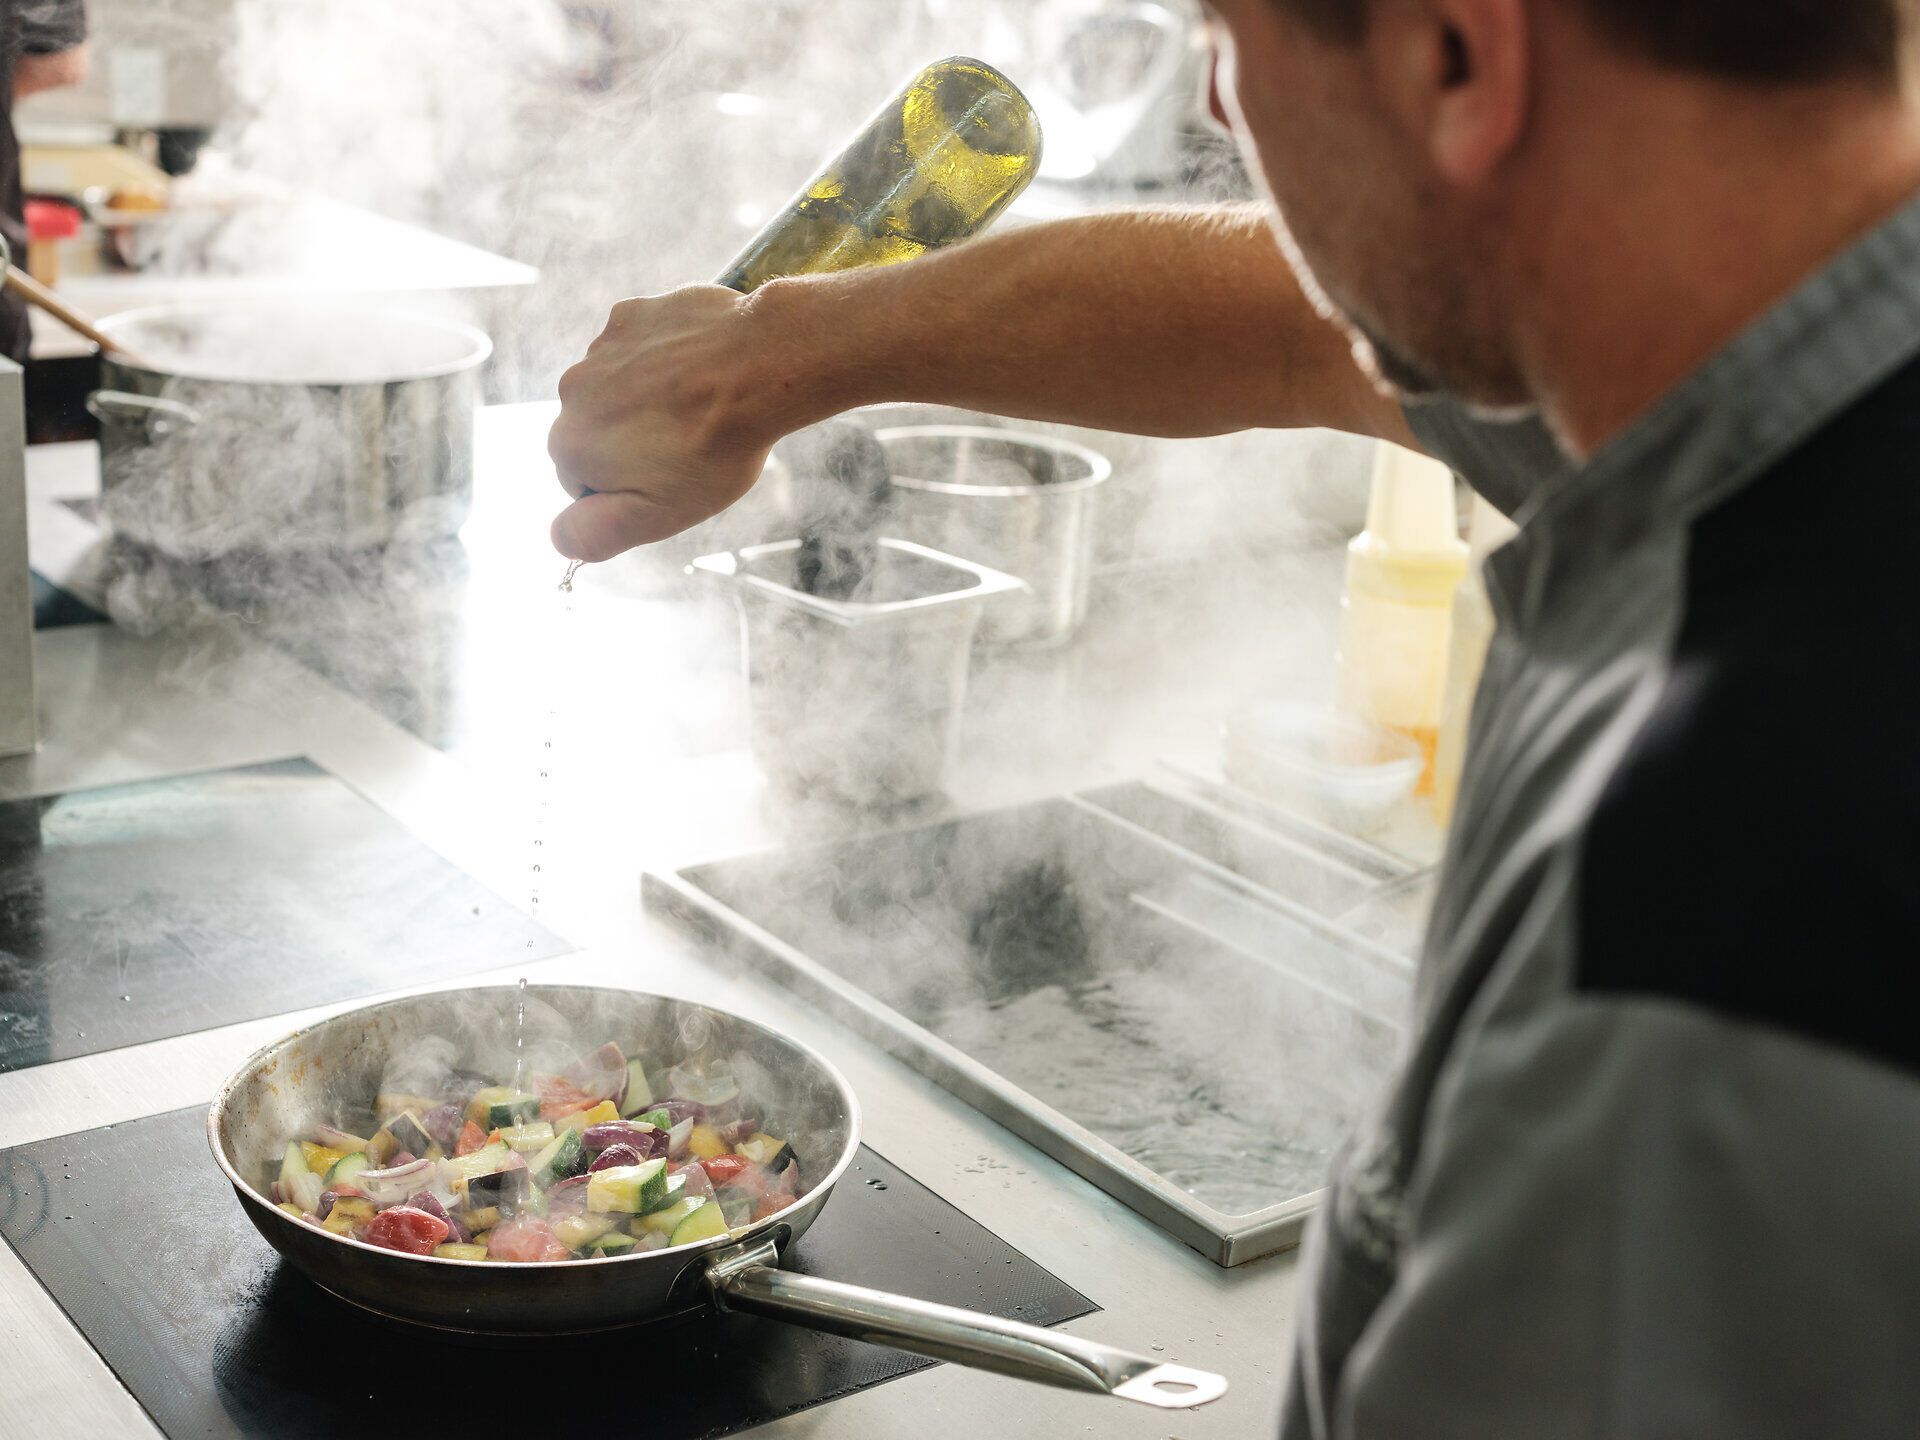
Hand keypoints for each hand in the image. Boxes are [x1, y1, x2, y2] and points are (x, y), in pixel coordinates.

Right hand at [547, 285, 803, 560]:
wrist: (759, 366)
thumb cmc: (713, 447)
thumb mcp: (657, 514)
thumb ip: (596, 534)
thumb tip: (556, 538)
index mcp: (568, 445)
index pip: (584, 482)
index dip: (629, 487)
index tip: (670, 478)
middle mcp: (571, 392)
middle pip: (599, 432)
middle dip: (634, 442)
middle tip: (689, 443)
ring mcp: (600, 348)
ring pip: (619, 389)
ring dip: (649, 399)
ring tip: (700, 406)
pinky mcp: (631, 316)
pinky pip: (638, 348)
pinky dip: (662, 360)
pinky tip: (699, 370)